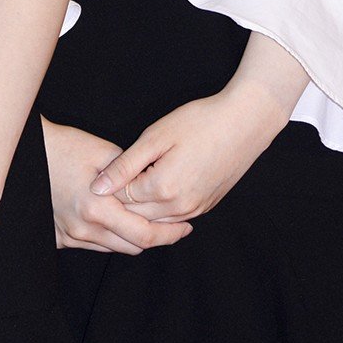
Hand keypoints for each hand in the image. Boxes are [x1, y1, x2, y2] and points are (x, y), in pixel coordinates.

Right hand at [42, 118, 191, 254]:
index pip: (144, 235)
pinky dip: (112, 238)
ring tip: (151, 223)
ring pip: (115, 249)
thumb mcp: (103, 151)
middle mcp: (84, 229)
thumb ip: (131, 173)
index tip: (186, 227)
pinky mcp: (60, 238)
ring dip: (134, 239)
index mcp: (97, 208)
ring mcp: (70, 236)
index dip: (169, 234)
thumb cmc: (65, 147)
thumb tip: (155, 186)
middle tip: (176, 227)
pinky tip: (120, 223)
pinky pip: (94, 246)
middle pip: (132, 247)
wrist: (28, 154)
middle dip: (157, 239)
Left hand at [89, 78, 287, 222]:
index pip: (120, 198)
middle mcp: (178, 207)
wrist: (245, 122)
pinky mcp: (206, 206)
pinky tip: (157, 188)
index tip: (106, 167)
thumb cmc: (200, 121)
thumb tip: (97, 188)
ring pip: (154, 221)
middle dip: (121, 200)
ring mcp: (195, 210)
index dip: (109, 184)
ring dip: (140, 207)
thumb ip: (124, 166)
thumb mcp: (156, 137)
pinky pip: (174, 217)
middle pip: (135, 215)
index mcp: (162, 188)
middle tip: (115, 176)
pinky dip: (160, 208)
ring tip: (134, 181)